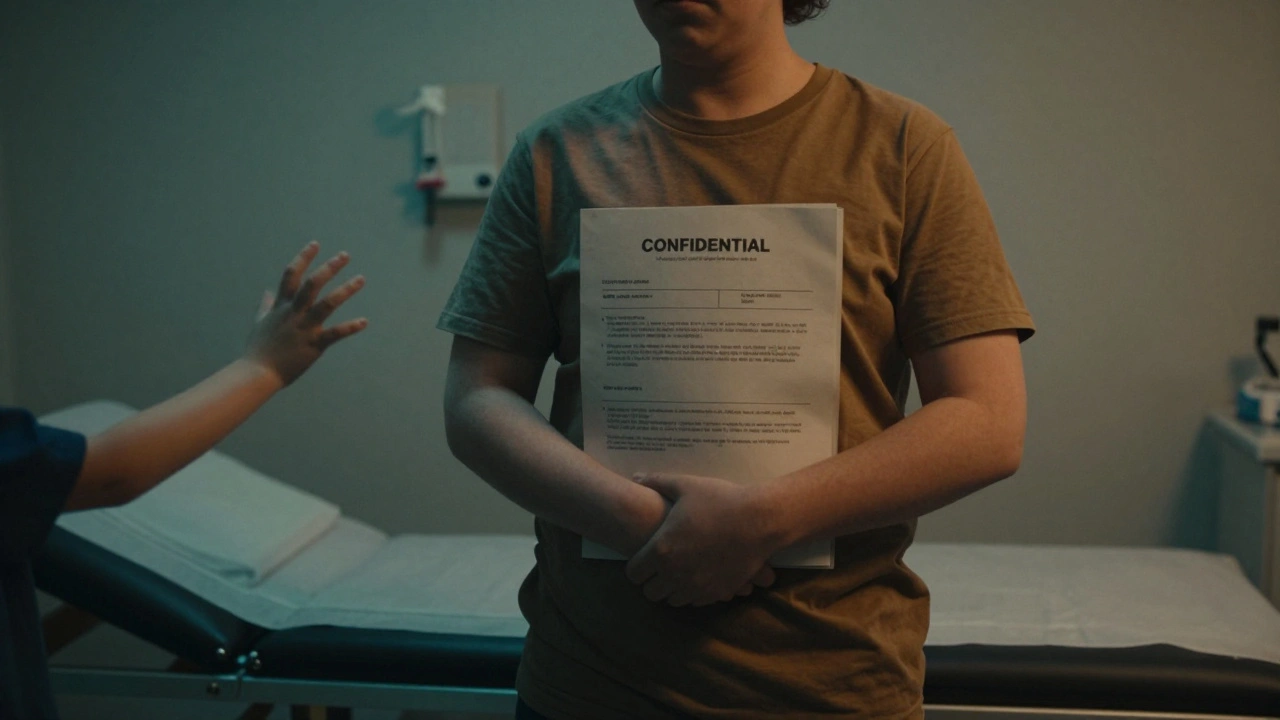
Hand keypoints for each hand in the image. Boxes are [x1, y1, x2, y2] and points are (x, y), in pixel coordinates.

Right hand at [245, 242, 367, 385]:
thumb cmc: (258, 349)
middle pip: (312, 283)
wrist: (257, 373)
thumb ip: (265, 305)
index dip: (303, 258)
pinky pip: (335, 334)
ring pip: (327, 303)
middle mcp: (294, 313)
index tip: (315, 244)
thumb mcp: (260, 323)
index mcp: (281, 306)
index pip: (292, 275)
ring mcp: (305, 328)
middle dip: (329, 267)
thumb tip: (267, 292)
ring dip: (346, 290)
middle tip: (345, 255)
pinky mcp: (314, 344)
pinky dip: (350, 327)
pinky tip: (364, 321)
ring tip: (361, 279)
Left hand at [625, 472, 778, 606]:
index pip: (633, 574)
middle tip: (660, 566)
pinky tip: (698, 575)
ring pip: (672, 601)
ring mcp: (698, 587)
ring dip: (672, 588)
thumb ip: (657, 482)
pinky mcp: (718, 593)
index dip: (636, 566)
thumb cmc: (720, 500)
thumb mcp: (685, 486)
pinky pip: (696, 602)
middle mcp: (676, 574)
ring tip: (679, 571)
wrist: (760, 520)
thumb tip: (637, 477)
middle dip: (652, 581)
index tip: (643, 558)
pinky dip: (693, 592)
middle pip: (650, 593)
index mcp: (662, 550)